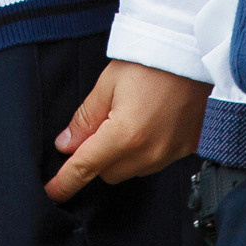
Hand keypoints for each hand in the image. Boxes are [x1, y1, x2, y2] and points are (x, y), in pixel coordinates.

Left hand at [47, 62, 209, 202]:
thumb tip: (66, 144)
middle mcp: (150, 152)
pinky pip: (155, 162)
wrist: (192, 53)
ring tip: (129, 117)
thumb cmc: (150, 62)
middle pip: (108, 173)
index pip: (85, 167)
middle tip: (100, 125)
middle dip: (97, 156)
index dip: (65, 182)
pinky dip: (145, 150)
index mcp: (125, 135)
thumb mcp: (107, 84)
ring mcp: (171, 154)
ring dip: (122, 155)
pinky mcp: (187, 150)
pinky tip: (148, 123)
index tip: (53, 192)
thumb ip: (85, 119)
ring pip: (132, 170)